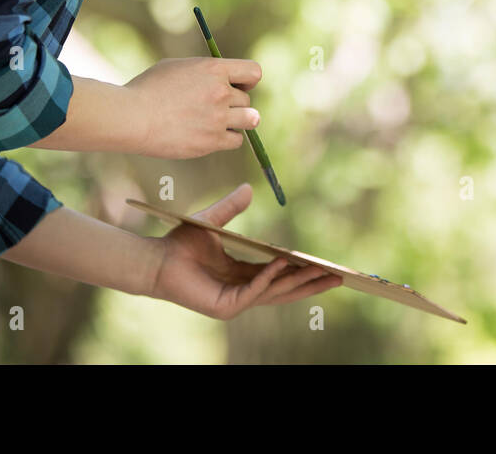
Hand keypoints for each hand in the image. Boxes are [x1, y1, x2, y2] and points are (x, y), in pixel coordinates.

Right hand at [125, 56, 261, 158]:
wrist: (131, 116)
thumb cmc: (147, 89)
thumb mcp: (176, 67)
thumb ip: (204, 71)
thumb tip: (221, 76)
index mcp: (214, 69)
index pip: (254, 72)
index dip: (248, 81)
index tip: (238, 87)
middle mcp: (221, 92)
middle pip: (247, 100)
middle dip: (234, 104)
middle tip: (212, 109)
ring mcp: (218, 118)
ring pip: (250, 120)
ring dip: (238, 121)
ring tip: (218, 122)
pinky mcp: (212, 141)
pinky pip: (236, 140)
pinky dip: (227, 139)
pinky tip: (210, 135)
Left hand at [148, 184, 341, 319]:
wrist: (155, 258)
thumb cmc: (180, 242)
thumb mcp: (213, 221)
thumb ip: (232, 208)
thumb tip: (249, 188)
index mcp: (243, 275)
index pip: (281, 276)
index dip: (303, 271)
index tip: (326, 265)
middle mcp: (242, 290)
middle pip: (286, 289)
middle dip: (312, 283)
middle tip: (341, 278)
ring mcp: (235, 301)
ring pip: (275, 293)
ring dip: (300, 283)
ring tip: (324, 273)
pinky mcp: (225, 306)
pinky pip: (254, 291)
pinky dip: (270, 279)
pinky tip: (283, 265)